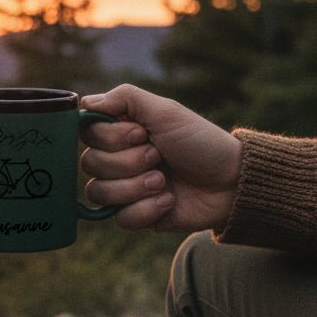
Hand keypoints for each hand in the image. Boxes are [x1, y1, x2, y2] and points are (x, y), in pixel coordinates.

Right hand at [79, 84, 241, 232]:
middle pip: (89, 163)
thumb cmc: (200, 142)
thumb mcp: (166, 111)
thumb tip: (85, 102)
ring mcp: (123, 188)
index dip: (110, 137)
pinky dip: (146, 209)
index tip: (141, 133)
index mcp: (120, 131)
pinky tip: (168, 201)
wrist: (231, 183)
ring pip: (99, 192)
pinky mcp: (135, 215)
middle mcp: (116, 158)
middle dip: (128, 162)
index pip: (86, 133)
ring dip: (135, 186)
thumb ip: (124, 98)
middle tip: (158, 157)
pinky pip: (119, 218)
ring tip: (163, 182)